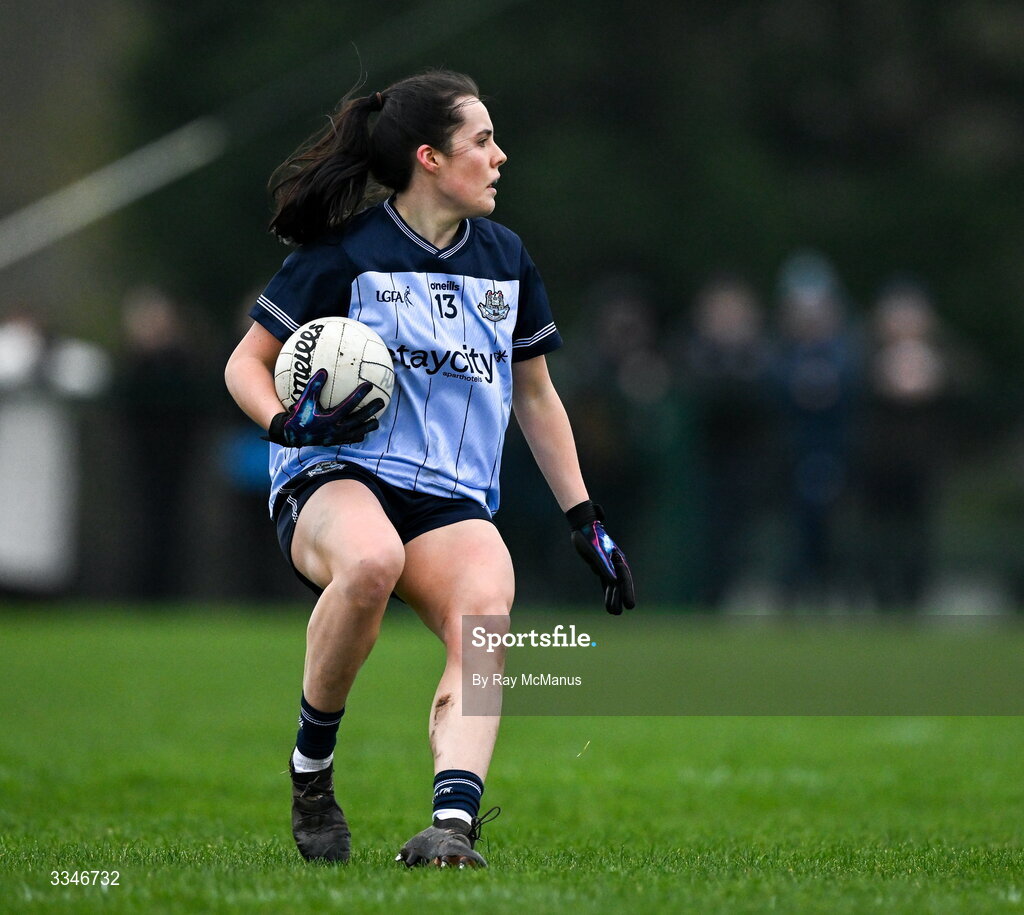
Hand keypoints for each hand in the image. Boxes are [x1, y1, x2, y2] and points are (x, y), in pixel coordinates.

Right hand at [264, 368, 383, 446]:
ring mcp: (337, 437)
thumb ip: (314, 386)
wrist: (292, 436)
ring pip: (358, 431)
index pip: (349, 405)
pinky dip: (358, 435)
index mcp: (330, 418)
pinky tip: (363, 432)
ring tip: (377, 421)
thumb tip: (324, 370)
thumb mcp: (304, 400)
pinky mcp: (335, 442)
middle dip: (371, 410)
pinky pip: (350, 439)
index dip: (360, 395)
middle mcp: (336, 429)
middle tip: (382, 401)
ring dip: (368, 425)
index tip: (369, 385)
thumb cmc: (298, 415)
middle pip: (359, 418)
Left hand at [566, 500, 635, 614]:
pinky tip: (608, 600)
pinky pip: (605, 581)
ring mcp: (609, 565)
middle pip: (619, 584)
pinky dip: (607, 591)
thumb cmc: (590, 537)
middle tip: (618, 613)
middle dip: (619, 598)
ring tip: (613, 612)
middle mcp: (615, 563)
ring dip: (612, 597)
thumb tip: (614, 582)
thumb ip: (605, 567)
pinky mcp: (601, 565)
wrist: (583, 526)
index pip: (624, 579)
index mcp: (618, 559)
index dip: (628, 593)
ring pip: (612, 584)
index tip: (630, 606)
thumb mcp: (596, 553)